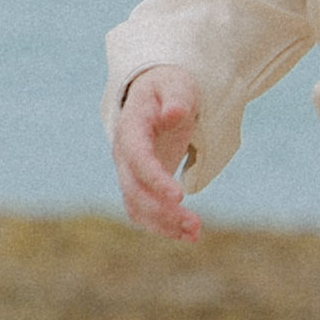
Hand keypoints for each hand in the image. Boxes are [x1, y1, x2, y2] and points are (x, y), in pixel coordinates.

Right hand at [111, 70, 207, 241]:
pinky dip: (163, 225)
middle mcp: (124, 154)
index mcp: (130, 129)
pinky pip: (144, 211)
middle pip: (134, 190)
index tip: (179, 196)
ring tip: (195, 234)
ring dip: (163, 224)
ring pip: (137, 206)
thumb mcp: (177, 85)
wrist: (157, 94)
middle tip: (195, 224)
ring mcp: (129, 172)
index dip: (155, 178)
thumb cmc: (169, 87)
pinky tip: (188, 234)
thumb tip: (173, 113)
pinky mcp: (140, 184)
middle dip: (162, 211)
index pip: (137, 158)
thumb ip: (176, 99)